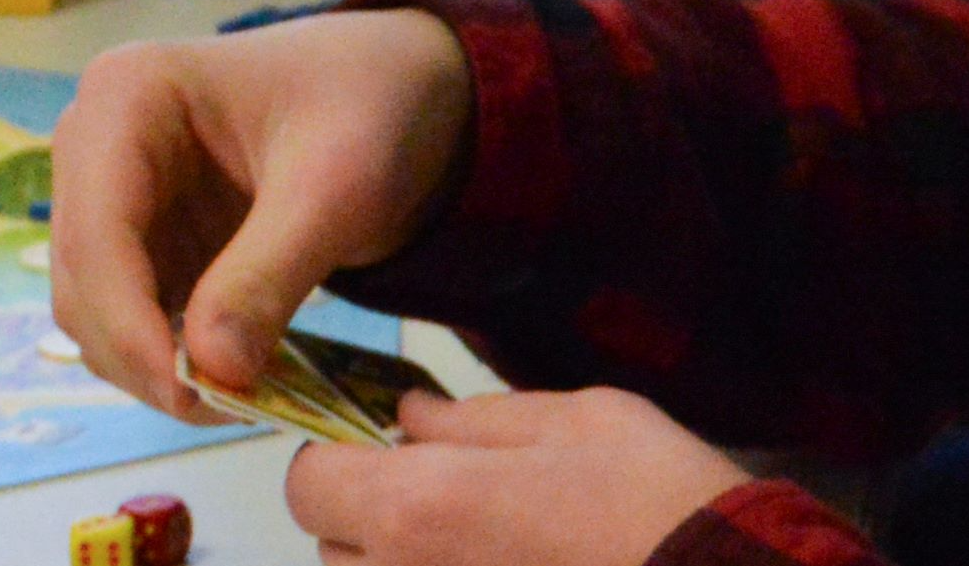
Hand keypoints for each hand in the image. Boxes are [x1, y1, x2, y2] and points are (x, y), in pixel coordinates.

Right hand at [46, 11, 473, 422]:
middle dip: (145, 355)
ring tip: (245, 395)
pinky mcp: (141, 243)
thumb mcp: (336, 186)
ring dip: (156, 366)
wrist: (393, 91)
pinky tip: (237, 373)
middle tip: (233, 408)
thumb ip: (270, 273)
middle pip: (83, 281)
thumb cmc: (367, 107)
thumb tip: (212, 371)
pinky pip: (134, 320)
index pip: (96, 231)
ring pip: (97, 312)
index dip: (128, 323)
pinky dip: (175, 358)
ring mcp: (112, 199)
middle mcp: (94, 147)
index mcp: (125, 97)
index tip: (189, 393)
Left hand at [279, 389, 758, 565]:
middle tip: (448, 500)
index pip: (307, 484)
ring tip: (490, 545)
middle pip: (334, 547)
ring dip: (407, 562)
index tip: (387, 453)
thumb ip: (474, 420)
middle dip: (371, 518)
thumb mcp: (575, 421)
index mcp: (416, 506)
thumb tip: (408, 417)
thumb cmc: (661, 503)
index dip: (339, 461)